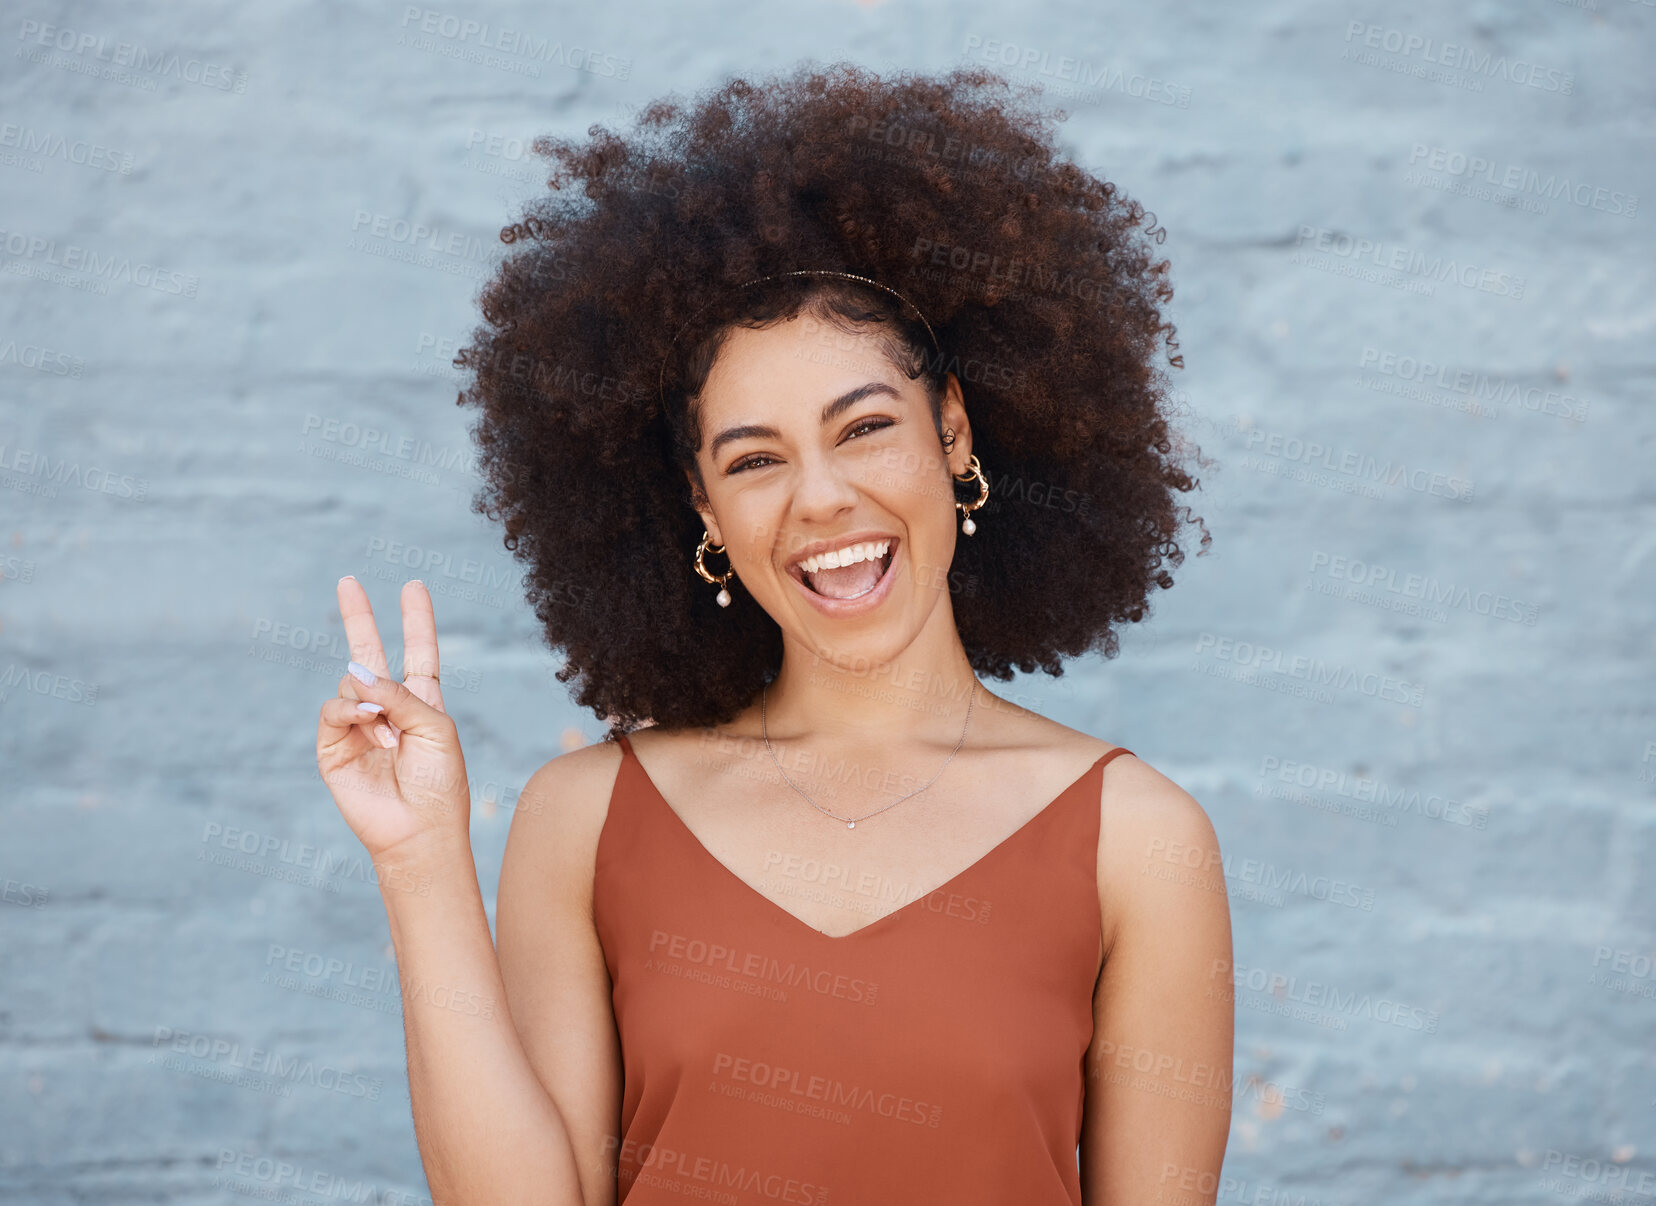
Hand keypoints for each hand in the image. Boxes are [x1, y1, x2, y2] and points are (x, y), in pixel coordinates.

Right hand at [316, 577, 470, 865]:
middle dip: (359, 617)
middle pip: (370, 653)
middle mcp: (387, 709)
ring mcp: (358, 726)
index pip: (418, 653)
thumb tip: (356, 671)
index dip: (416, 621)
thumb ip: (401, 694)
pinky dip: (352, 712)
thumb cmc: (439, 783)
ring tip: (392, 737)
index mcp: (422, 703)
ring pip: (352, 683)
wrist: (419, 831)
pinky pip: (334, 709)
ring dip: (374, 704)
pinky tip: (372, 728)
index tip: (414, 586)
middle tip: (349, 581)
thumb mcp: (436, 728)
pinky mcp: (333, 746)